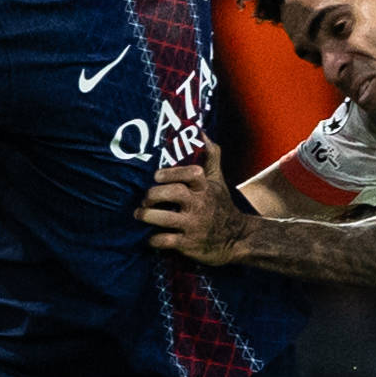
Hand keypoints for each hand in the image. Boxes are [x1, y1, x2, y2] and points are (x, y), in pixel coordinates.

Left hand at [137, 141, 251, 264]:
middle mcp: (199, 205)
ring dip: (147, 216)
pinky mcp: (188, 244)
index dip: (171, 173)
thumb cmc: (220, 205)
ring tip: (139, 214)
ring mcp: (194, 225)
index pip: (191, 174)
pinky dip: (153, 239)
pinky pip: (165, 241)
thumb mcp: (218, 180)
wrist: (236, 238)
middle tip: (145, 199)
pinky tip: (151, 237)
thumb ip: (210, 156)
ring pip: (164, 218)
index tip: (156, 176)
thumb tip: (201, 132)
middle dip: (153, 195)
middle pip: (173, 193)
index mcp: (205, 187)